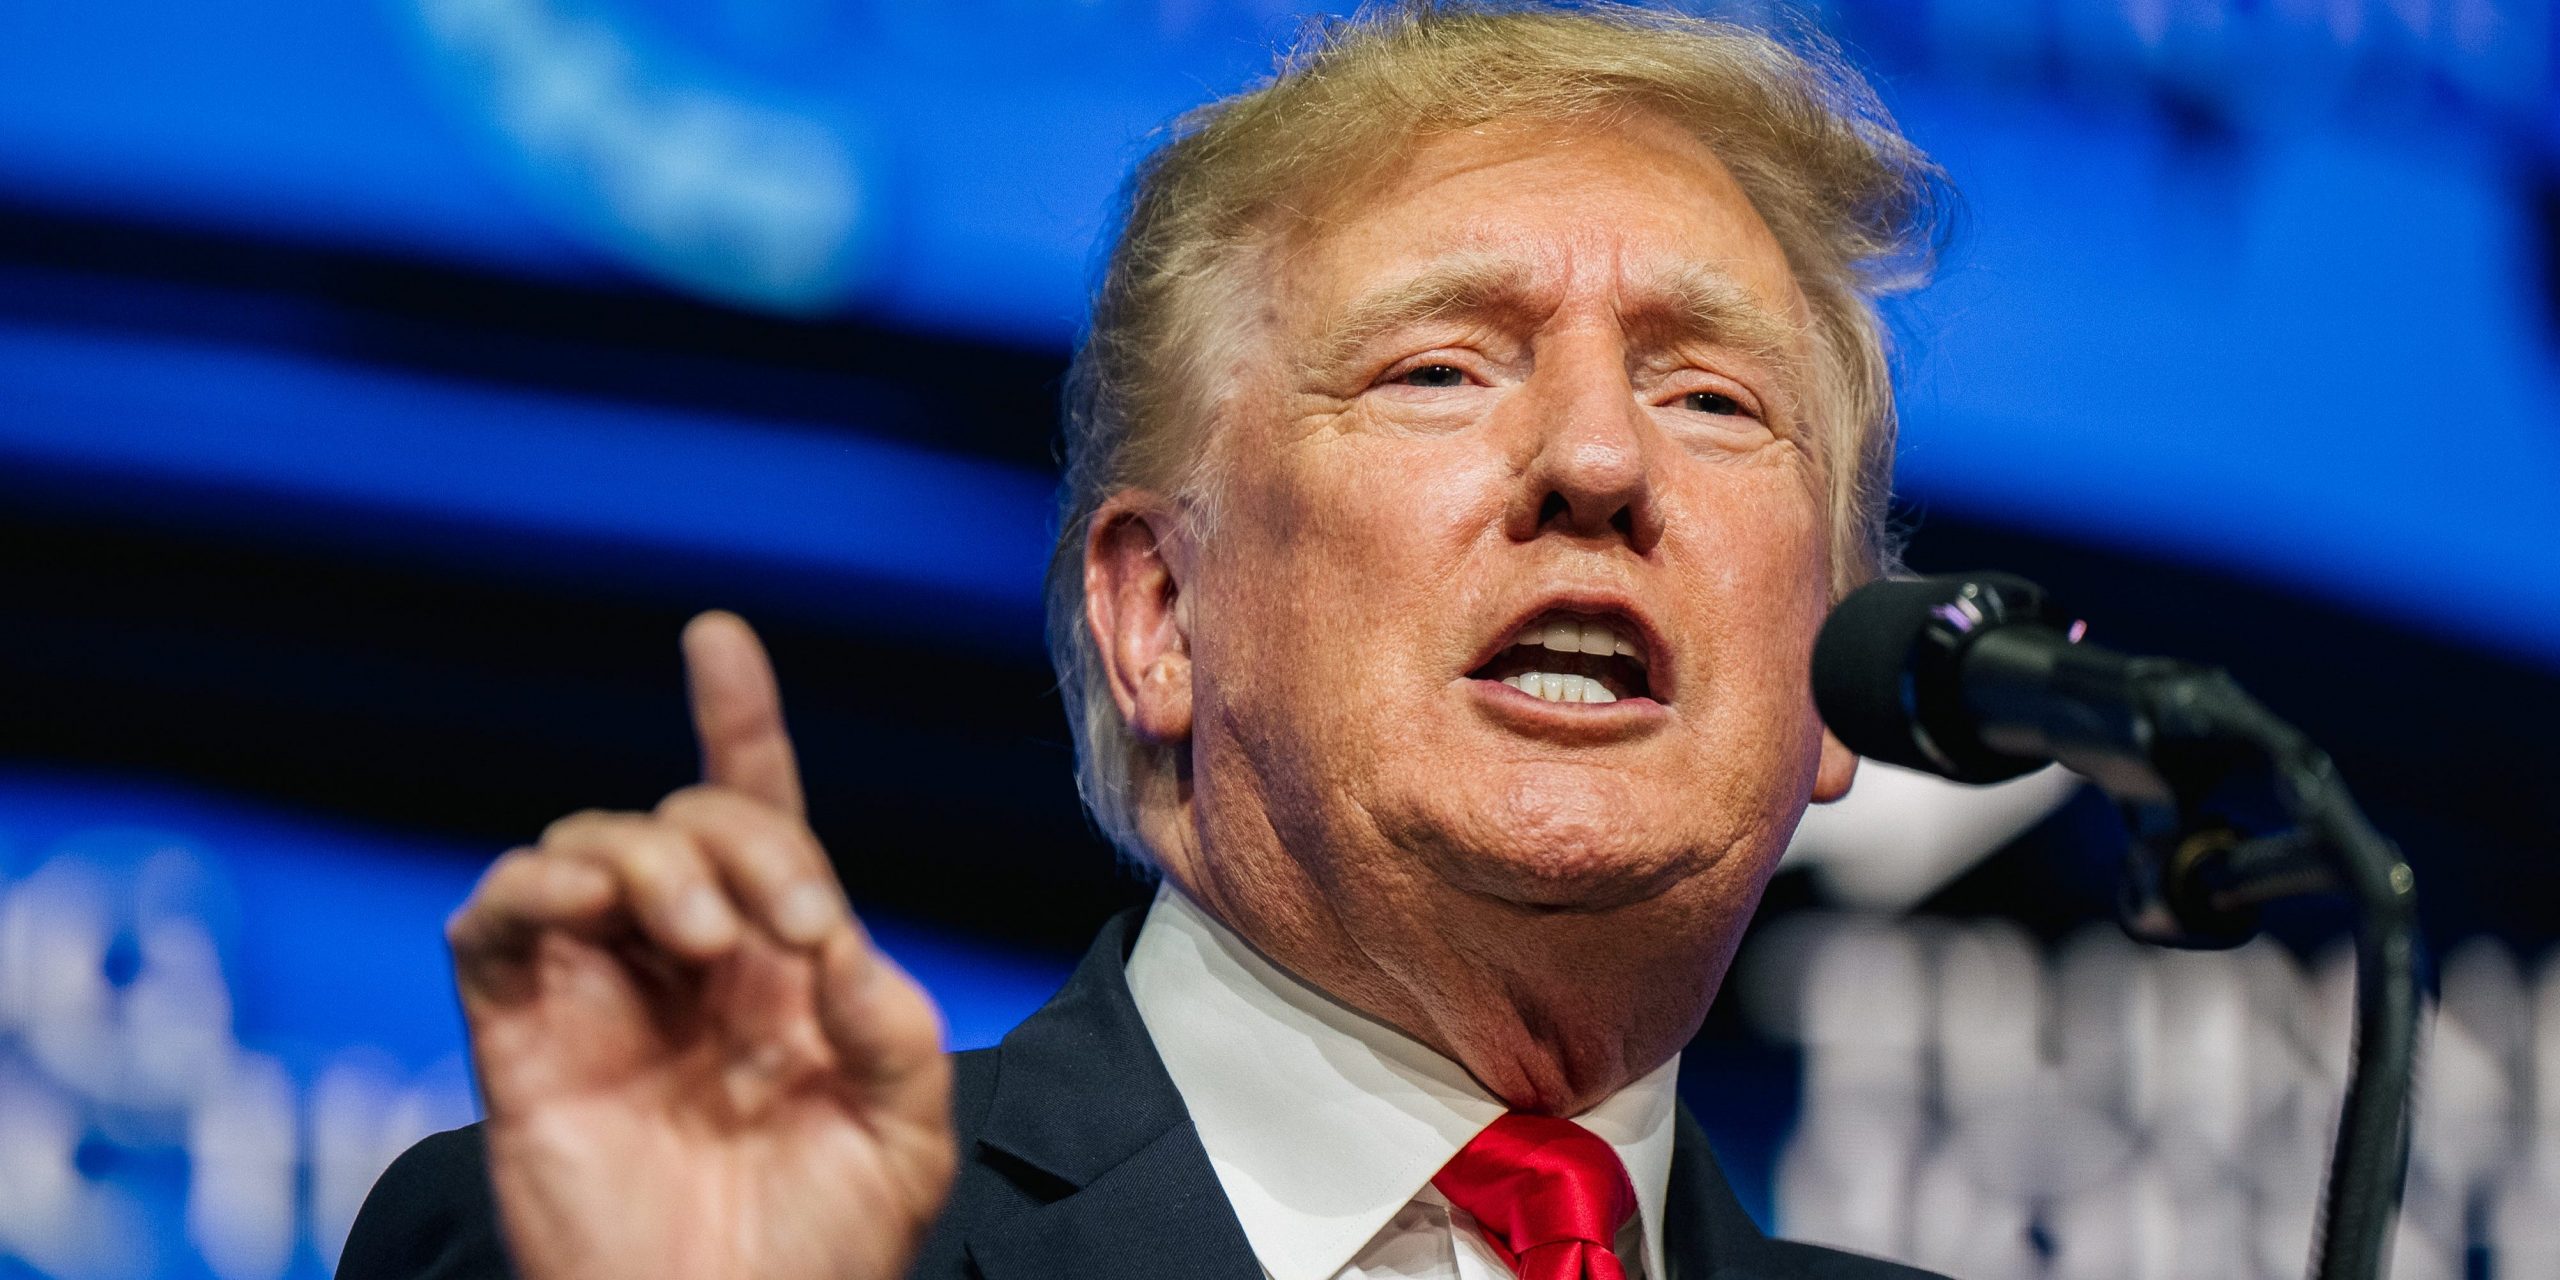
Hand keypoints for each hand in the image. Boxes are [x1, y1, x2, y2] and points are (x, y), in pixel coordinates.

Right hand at [447, 612, 954, 1279]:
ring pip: (589, 844)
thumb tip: (835, 940)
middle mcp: (685, 962)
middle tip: (792, 931)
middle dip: (742, 838)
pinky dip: (535, 884)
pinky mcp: (522, 1036)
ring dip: (657, 861)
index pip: (752, 814)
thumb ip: (891, 1026)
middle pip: (685, 818)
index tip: (718, 641)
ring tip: (709, 943)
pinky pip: (495, 919)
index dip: (736, 723)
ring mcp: (597, 992)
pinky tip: (593, 906)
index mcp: (778, 965)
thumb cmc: (823, 1249)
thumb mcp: (905, 1134)